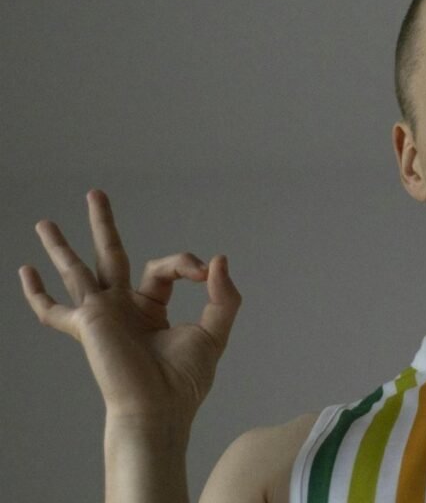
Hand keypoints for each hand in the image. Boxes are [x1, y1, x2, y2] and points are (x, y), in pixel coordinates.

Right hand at [18, 189, 241, 425]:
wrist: (159, 408)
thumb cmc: (184, 380)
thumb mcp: (214, 331)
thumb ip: (222, 296)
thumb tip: (219, 259)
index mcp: (150, 309)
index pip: (164, 268)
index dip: (184, 262)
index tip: (203, 271)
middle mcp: (123, 309)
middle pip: (111, 255)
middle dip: (103, 225)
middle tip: (96, 193)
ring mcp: (102, 315)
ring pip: (78, 270)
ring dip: (62, 245)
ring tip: (44, 221)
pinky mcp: (87, 324)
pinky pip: (54, 310)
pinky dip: (37, 294)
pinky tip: (25, 272)